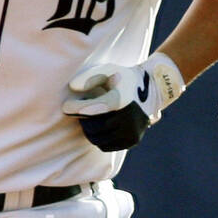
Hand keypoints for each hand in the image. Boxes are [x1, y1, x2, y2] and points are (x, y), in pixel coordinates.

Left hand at [62, 52, 185, 151]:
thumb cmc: (123, 79)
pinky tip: (98, 129)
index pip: (92, 108)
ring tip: (88, 121)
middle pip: (94, 128)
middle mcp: (127, 119)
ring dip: (89, 131)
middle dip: (83, 122)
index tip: (65, 107)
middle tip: (79, 114)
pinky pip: (106, 146)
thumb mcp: (108, 70)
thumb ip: (89, 77)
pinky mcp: (132, 141)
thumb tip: (72, 86)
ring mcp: (131, 132)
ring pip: (98, 139)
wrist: (152, 90)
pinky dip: (99, 139)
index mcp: (120, 100)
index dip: (76, 109)